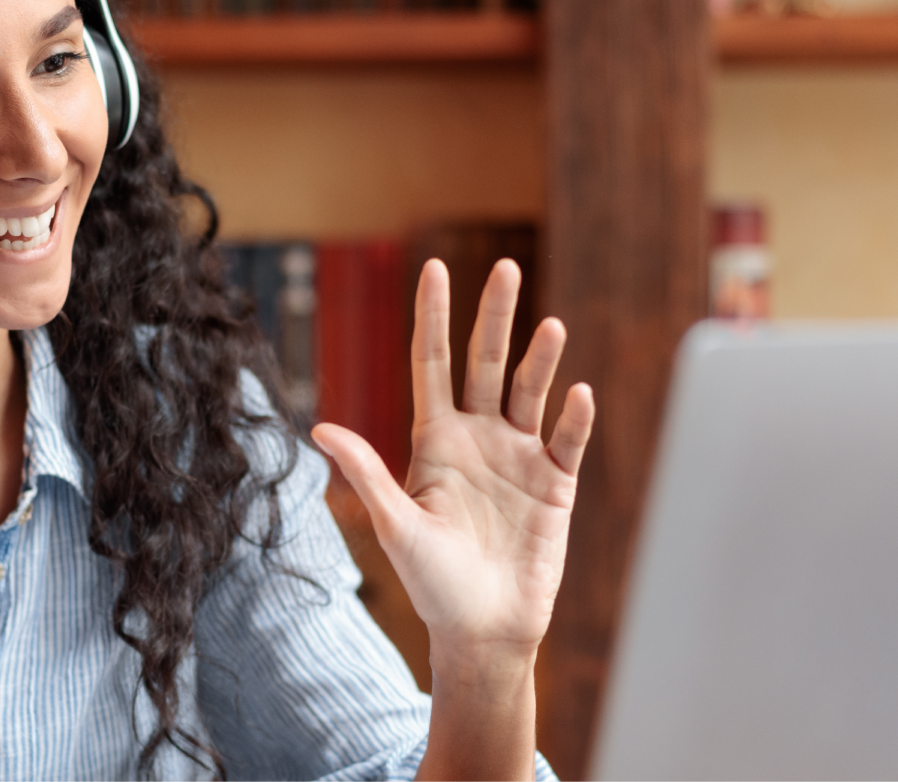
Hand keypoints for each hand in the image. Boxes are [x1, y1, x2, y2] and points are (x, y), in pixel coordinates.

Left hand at [313, 259, 593, 659]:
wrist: (483, 630)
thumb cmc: (432, 583)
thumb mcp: (395, 526)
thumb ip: (367, 473)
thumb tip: (320, 427)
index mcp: (434, 440)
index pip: (432, 365)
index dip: (433, 318)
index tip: (435, 269)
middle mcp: (478, 438)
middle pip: (486, 363)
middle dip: (494, 316)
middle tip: (504, 268)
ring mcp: (519, 458)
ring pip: (531, 392)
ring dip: (540, 360)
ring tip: (550, 325)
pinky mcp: (555, 485)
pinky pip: (567, 442)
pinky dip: (573, 418)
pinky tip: (578, 392)